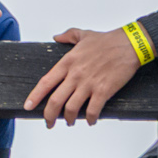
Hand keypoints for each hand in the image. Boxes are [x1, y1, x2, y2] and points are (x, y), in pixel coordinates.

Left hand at [23, 27, 144, 126]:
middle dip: (49, 116)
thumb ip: (68, 35)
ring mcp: (89, 84)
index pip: (46, 83)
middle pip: (55, 101)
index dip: (35, 96)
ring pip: (72, 109)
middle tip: (49, 122)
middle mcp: (75, 75)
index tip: (28, 105)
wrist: (129, 45)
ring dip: (69, 119)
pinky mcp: (103, 91)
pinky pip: (93, 111)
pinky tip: (91, 121)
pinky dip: (91, 119)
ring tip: (70, 122)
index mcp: (68, 62)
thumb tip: (57, 37)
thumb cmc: (109, 40)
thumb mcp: (83, 34)